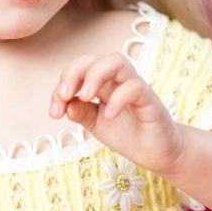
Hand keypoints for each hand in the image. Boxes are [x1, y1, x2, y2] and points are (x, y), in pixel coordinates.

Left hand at [50, 53, 183, 173]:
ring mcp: (135, 88)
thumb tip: (66, 104)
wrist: (156, 152)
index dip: (62, 86)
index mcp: (103, 84)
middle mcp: (118, 81)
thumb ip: (81, 113)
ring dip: (95, 75)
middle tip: (65, 95)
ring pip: (118, 62)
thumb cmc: (127, 134)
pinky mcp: (150, 100)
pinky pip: (135, 87)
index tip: (55, 112)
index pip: (79, 70)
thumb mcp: (96, 125)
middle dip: (74, 72)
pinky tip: (109, 115)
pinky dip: (118, 98)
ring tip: (85, 96)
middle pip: (95, 58)